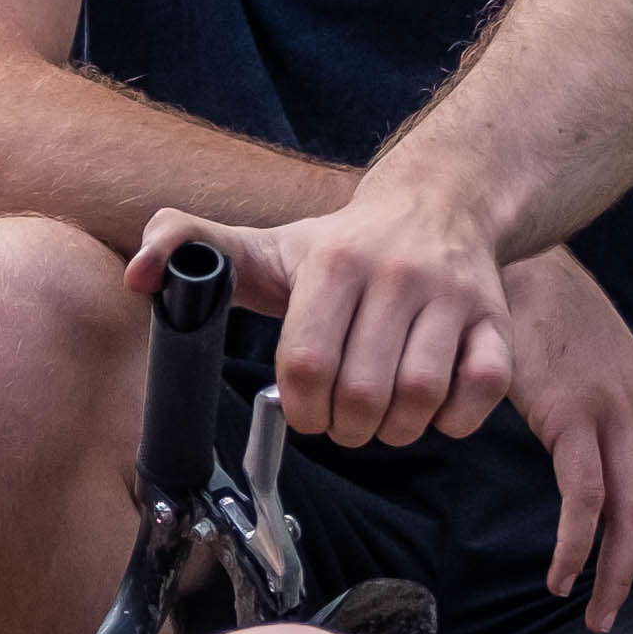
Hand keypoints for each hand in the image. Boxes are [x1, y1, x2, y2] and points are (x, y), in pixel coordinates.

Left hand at [132, 183, 512, 450]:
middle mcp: (397, 274)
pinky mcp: (496, 320)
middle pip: (363, 392)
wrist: (441, 203)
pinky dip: (454, 418)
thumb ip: (190, 246)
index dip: (298, 407)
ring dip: (397, 430)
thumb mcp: (264, 244)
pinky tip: (434, 409)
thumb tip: (136, 276)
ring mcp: (453, 297)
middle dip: (346, 427)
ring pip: (422, 397)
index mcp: (334, 262)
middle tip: (343, 421)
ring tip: (383, 419)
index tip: (301, 409)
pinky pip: (483, 391)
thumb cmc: (343, 245)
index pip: (306, 365)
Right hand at [502, 250, 632, 633]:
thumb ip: (621, 432)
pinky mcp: (572, 414)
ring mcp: (614, 414)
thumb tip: (620, 493)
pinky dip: (574, 544)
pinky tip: (560, 576)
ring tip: (599, 618)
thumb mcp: (608, 382)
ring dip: (620, 577)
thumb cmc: (557, 333)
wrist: (524, 273)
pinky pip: (584, 495)